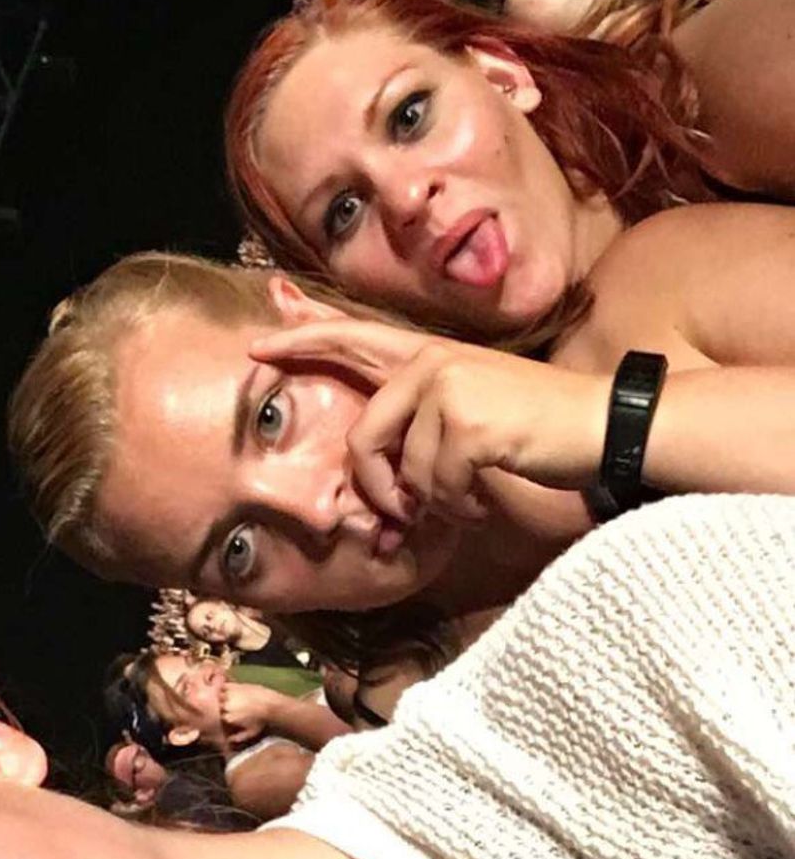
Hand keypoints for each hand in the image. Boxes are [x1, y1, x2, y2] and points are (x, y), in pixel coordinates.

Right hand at [219, 681, 275, 744]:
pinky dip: (224, 687)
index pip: (219, 717)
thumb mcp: (250, 733)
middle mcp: (226, 706)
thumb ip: (238, 738)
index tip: (228, 715)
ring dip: (222, 696)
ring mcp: (229, 695)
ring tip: (228, 697)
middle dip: (221, 706)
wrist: (270, 705)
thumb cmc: (261, 720)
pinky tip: (229, 689)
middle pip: (217, 706)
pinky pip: (224, 686)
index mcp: (228, 718)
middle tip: (230, 706)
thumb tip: (228, 741)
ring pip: (219, 696)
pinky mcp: (235, 686)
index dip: (223, 716)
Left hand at [251, 317, 608, 519]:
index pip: (354, 337)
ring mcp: (447, 388)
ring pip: (403, 473)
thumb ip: (420, 427)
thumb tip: (378, 485)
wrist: (600, 424)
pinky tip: (484, 498)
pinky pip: (435, 488)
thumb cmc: (537, 427)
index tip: (258, 342)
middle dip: (377, 490)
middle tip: (395, 520)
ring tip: (467, 500)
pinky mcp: (465, 422)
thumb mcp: (472, 411)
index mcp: (429, 354)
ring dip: (432, 504)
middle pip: (363, 437)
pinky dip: (458, 508)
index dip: (304, 337)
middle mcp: (431, 361)